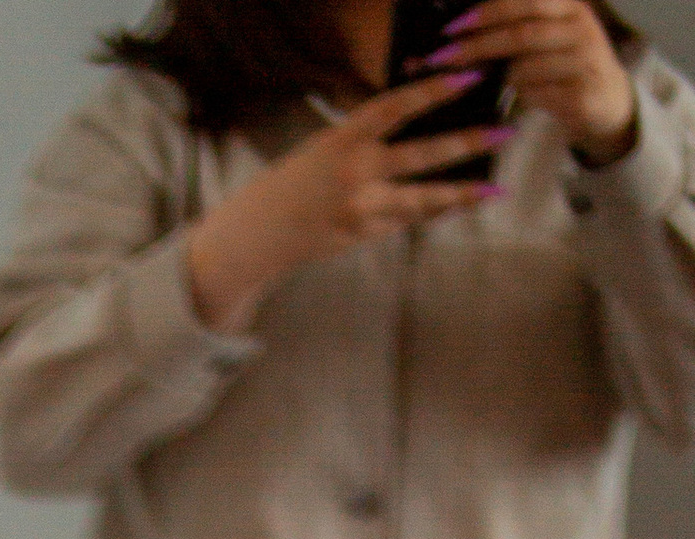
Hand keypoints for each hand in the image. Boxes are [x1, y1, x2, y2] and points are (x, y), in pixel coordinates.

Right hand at [185, 79, 505, 328]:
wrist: (262, 232)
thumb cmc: (298, 181)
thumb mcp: (326, 144)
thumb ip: (367, 134)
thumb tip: (414, 116)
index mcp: (344, 138)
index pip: (396, 107)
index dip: (434, 90)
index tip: (468, 78)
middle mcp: (355, 173)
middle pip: (422, 154)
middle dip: (465, 143)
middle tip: (502, 133)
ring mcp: (362, 208)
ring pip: (422, 198)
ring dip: (460, 192)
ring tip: (493, 189)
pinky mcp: (364, 234)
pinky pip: (408, 220)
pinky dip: (434, 211)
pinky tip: (459, 204)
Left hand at [442, 0, 636, 159]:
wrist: (608, 99)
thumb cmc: (563, 65)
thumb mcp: (546, 36)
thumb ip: (516, 27)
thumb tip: (460, 32)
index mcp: (569, 6)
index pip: (525, 1)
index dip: (488, 11)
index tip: (453, 26)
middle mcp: (580, 26)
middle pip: (521, 33)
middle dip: (479, 45)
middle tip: (445, 57)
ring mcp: (585, 59)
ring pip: (526, 67)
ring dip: (499, 77)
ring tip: (478, 82)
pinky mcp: (583, 92)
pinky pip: (537, 96)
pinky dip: (519, 99)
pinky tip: (511, 102)